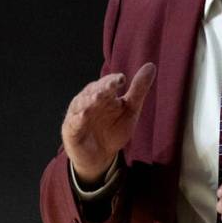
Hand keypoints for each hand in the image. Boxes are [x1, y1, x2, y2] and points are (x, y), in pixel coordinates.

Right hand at [61, 63, 155, 184]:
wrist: (101, 156)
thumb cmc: (114, 130)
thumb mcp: (130, 110)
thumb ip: (139, 89)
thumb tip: (151, 66)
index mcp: (104, 94)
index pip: (107, 84)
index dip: (113, 81)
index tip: (122, 79)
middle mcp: (89, 101)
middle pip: (94, 91)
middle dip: (101, 88)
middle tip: (110, 86)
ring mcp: (78, 114)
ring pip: (81, 104)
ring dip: (88, 101)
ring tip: (97, 98)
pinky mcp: (71, 129)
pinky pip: (73, 122)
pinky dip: (77, 119)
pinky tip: (83, 115)